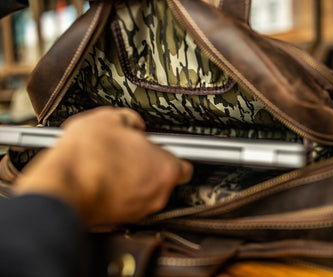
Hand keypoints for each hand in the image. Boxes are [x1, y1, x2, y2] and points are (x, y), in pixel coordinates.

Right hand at [14, 107, 192, 225]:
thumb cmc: (89, 155)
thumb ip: (131, 119)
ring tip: (110, 164)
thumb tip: (133, 123)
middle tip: (129, 153)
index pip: (185, 167)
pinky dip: (118, 193)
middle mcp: (157, 194)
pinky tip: (101, 179)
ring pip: (143, 192)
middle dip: (148, 166)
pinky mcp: (119, 220)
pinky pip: (125, 203)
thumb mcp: (110, 118)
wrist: (62, 188)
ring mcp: (139, 211)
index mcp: (165, 168)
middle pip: (162, 179)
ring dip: (132, 180)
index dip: (171, 155)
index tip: (159, 149)